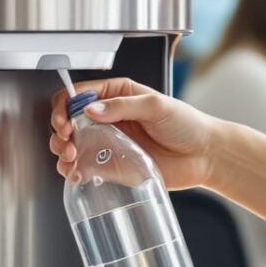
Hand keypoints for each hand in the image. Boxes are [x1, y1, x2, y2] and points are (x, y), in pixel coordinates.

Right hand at [47, 78, 225, 190]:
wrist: (205, 156)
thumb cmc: (188, 124)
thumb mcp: (156, 105)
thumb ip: (123, 105)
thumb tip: (91, 108)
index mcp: (117, 95)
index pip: (77, 94)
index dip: (64, 106)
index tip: (65, 119)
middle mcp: (108, 117)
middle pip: (68, 120)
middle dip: (60, 130)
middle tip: (67, 139)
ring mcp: (108, 142)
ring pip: (71, 144)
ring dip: (62, 150)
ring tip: (69, 156)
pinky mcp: (112, 165)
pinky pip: (84, 167)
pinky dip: (73, 170)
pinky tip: (74, 172)